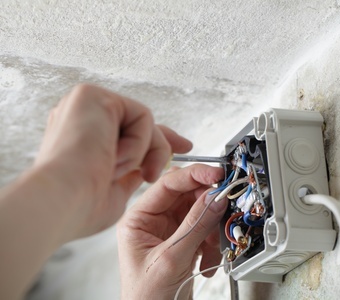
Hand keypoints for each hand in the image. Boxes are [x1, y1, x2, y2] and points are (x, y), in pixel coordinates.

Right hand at [34, 84, 192, 238]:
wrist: (61, 203)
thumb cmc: (81, 207)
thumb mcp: (115, 191)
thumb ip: (130, 174)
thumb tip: (148, 166)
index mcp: (82, 137)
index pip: (127, 131)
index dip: (156, 139)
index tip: (183, 147)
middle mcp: (81, 116)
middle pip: (138, 123)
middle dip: (164, 140)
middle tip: (185, 149)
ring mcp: (85, 104)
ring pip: (143, 122)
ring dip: (143, 154)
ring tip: (118, 172)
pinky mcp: (92, 95)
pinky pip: (141, 117)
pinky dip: (138, 144)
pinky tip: (113, 158)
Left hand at [117, 164, 227, 299]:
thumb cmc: (146, 296)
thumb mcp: (171, 257)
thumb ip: (195, 225)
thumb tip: (214, 198)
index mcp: (139, 218)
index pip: (168, 183)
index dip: (194, 175)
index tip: (217, 175)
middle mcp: (154, 221)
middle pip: (187, 196)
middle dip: (208, 204)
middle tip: (225, 205)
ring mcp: (171, 231)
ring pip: (200, 213)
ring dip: (212, 229)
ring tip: (213, 247)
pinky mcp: (185, 242)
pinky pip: (205, 231)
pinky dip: (212, 245)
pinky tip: (207, 262)